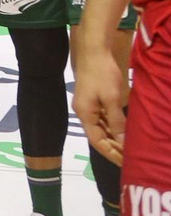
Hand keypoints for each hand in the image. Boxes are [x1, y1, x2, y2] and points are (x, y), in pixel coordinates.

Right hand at [72, 41, 128, 164]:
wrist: (94, 51)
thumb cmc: (102, 74)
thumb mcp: (112, 99)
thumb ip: (116, 121)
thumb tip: (124, 142)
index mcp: (85, 114)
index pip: (97, 141)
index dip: (111, 153)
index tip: (126, 163)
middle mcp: (83, 112)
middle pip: (98, 136)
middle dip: (114, 148)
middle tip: (132, 159)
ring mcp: (87, 106)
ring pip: (101, 128)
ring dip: (114, 139)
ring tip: (130, 149)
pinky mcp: (92, 99)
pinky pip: (102, 119)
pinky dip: (113, 128)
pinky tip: (123, 131)